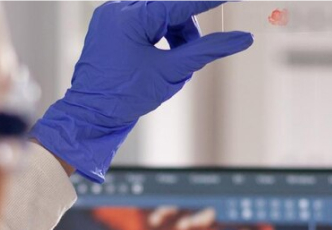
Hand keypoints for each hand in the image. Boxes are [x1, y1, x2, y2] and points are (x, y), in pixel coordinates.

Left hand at [30, 1, 252, 182]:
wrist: (89, 116)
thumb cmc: (125, 97)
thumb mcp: (171, 72)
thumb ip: (207, 51)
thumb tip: (242, 39)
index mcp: (130, 18)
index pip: (180, 4)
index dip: (208, 2)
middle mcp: (117, 10)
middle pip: (168, 9)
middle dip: (185, 30)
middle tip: (192, 53)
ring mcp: (110, 17)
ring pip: (157, 15)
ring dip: (173, 34)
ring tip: (173, 62)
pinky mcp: (108, 27)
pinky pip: (142, 22)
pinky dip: (157, 37)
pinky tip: (158, 58)